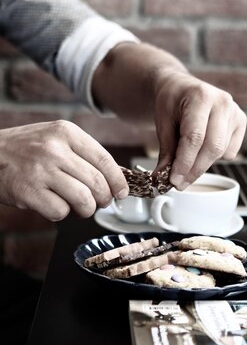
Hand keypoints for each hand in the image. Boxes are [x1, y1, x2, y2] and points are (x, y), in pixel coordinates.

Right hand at [0, 120, 128, 220]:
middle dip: (104, 198)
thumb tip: (114, 179)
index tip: (122, 192)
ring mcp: (40, 170)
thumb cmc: (25, 149)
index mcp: (65, 132)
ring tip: (81, 207)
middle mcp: (54, 149)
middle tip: (100, 202)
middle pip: (97, 182)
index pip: (104, 159)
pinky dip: (61, 213)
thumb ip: (82, 153)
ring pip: (83, 199)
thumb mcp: (54, 138)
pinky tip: (52, 203)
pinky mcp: (28, 192)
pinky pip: (60, 211)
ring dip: (86, 209)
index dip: (118, 180)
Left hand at [153, 71, 246, 188]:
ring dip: (202, 165)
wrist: (181, 87)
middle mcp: (222, 102)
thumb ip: (167, 151)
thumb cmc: (172, 102)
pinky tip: (203, 147)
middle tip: (179, 183)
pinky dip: (215, 157)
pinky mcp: (241, 120)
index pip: (195, 137)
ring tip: (186, 164)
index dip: (185, 162)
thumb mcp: (163, 123)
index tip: (174, 180)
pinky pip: (231, 151)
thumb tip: (164, 178)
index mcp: (200, 96)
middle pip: (212, 147)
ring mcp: (235, 111)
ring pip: (221, 152)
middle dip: (195, 170)